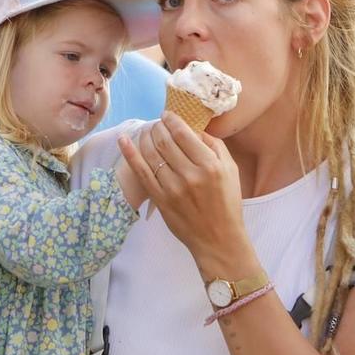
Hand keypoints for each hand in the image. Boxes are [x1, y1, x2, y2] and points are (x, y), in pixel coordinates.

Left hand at [118, 114, 243, 258]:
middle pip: (164, 141)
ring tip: (146, 131)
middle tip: (157, 123)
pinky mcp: (160, 200)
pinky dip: (130, 154)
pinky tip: (123, 140)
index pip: (183, 133)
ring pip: (151, 154)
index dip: (171, 120)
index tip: (167, 115)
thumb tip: (195, 128)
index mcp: (210, 165)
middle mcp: (190, 175)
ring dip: (145, 137)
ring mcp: (172, 188)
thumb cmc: (227, 203)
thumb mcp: (231, 170)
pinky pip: (141, 172)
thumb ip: (215, 146)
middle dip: (158, 127)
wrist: (218, 239)